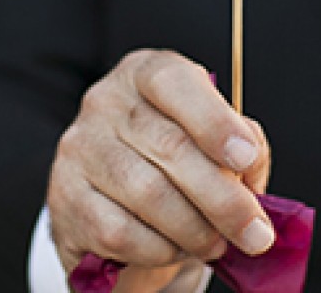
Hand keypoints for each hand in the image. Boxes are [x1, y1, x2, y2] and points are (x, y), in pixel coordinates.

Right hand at [47, 49, 272, 287]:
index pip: (175, 84)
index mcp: (146, 71)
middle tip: (255, 233)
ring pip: (149, 194)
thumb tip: (250, 163)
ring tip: (217, 243)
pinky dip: (159, 249)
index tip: (247, 159)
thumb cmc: (175, 156)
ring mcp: (80, 148)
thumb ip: (239, 139)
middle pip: (170, 147)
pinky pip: (120, 232)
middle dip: (223, 197)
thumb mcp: (210, 133)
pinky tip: (175, 248)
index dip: (215, 122)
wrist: (117, 198)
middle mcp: (106, 101)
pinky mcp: (65, 198)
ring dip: (195, 229)